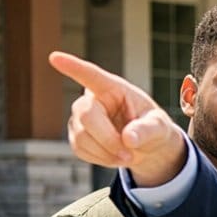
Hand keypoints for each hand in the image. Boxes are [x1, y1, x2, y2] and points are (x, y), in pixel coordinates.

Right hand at [51, 51, 187, 185]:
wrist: (147, 147)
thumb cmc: (154, 128)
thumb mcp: (160, 126)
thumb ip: (148, 129)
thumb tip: (128, 138)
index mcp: (114, 88)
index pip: (92, 75)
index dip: (73, 67)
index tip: (55, 57)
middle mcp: (93, 99)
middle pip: (85, 114)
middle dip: (107, 138)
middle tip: (129, 155)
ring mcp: (81, 118)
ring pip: (81, 136)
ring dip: (106, 152)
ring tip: (128, 157)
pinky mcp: (76, 135)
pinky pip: (80, 149)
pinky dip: (100, 158)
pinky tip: (114, 157)